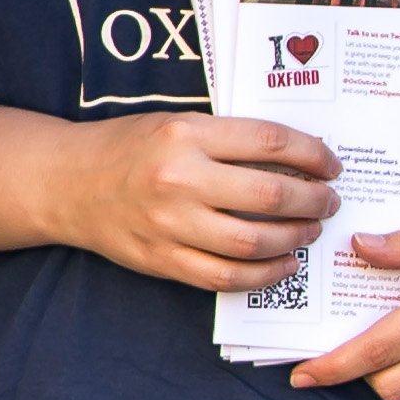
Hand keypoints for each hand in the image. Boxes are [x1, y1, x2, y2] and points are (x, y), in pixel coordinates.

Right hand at [48, 113, 339, 291]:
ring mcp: (169, 224)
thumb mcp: (175, 123)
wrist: (67, 183)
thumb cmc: (129, 147)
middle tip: (329, 202)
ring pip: (253, 242)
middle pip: (270, 195)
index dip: (313, 155)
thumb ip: (228, 138)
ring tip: (310, 231)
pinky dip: (264, 275)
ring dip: (295, 238)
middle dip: (313, 201)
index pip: (270, 143)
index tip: (332, 165)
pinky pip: (225, 277)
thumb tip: (298, 158)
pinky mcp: (162, 260)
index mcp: (185, 134)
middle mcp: (178, 178)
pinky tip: (283, 265)